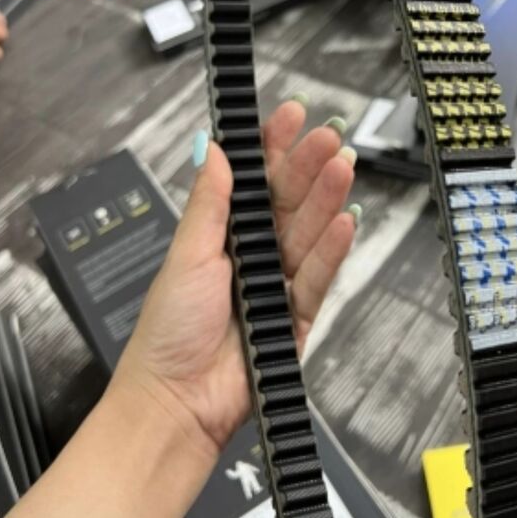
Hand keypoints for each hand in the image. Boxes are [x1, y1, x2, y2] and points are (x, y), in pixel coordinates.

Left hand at [114, 99, 358, 459]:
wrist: (177, 401)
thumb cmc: (169, 331)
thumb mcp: (187, 254)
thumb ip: (208, 203)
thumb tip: (210, 149)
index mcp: (221, 237)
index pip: (253, 183)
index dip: (272, 149)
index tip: (290, 116)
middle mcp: (252, 257)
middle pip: (287, 204)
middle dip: (307, 168)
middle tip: (328, 136)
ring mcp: (277, 286)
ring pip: (308, 235)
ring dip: (326, 201)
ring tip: (343, 167)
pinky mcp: (296, 318)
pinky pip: (319, 278)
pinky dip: (333, 250)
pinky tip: (347, 220)